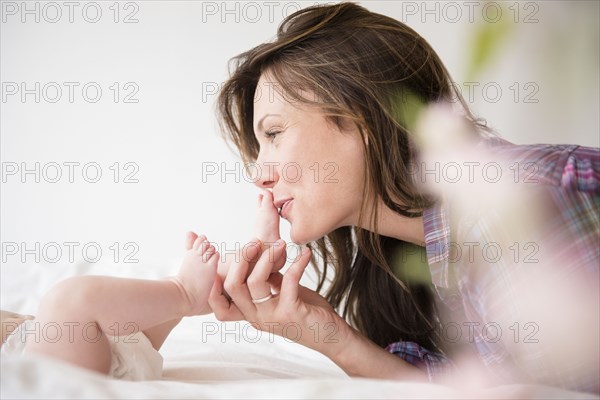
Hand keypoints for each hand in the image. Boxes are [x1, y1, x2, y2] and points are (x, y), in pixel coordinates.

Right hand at [208, 239, 350, 356]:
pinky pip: (288, 280)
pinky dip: (297, 262)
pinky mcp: (291, 313)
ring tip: (281, 244)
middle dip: (241, 258)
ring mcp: (272, 317)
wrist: (333, 338)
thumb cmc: (307, 313)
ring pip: (255, 281)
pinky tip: (305, 254)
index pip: (219, 304)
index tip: (225, 255)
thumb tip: (260, 256)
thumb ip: (268, 281)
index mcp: (251, 313)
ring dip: (267, 257)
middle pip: (233, 286)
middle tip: (255, 242)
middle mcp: (257, 318)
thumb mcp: (282, 295)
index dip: (215, 281)